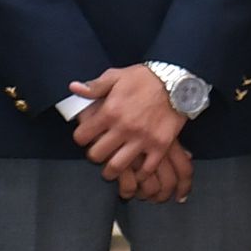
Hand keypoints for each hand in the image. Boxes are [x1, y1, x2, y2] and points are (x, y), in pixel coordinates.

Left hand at [68, 66, 189, 201]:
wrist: (176, 81)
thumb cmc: (144, 78)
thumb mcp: (116, 76)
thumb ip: (94, 86)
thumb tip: (74, 88)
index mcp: (109, 112)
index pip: (82, 136)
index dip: (80, 138)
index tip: (85, 138)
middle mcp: (123, 128)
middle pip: (97, 155)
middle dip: (94, 156)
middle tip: (98, 154)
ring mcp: (142, 139)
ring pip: (118, 166)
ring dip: (112, 171)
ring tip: (111, 170)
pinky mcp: (160, 145)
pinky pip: (147, 168)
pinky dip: (140, 174)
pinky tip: (136, 172)